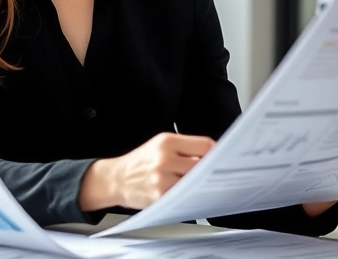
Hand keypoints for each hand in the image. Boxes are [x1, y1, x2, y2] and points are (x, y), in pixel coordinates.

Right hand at [78, 132, 214, 210]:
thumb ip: (184, 147)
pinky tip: (191, 194)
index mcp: (166, 141)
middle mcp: (165, 158)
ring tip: (203, 184)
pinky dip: (191, 195)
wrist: (116, 179)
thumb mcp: (158, 145)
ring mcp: (163, 179)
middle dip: (210, 170)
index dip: (216, 152)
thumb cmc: (140, 162)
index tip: (221, 157)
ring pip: (196, 182)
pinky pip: (185, 196)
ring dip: (201, 184)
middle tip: (215, 173)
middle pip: (203, 164)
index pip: (205, 144)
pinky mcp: (161, 196)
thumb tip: (212, 155)